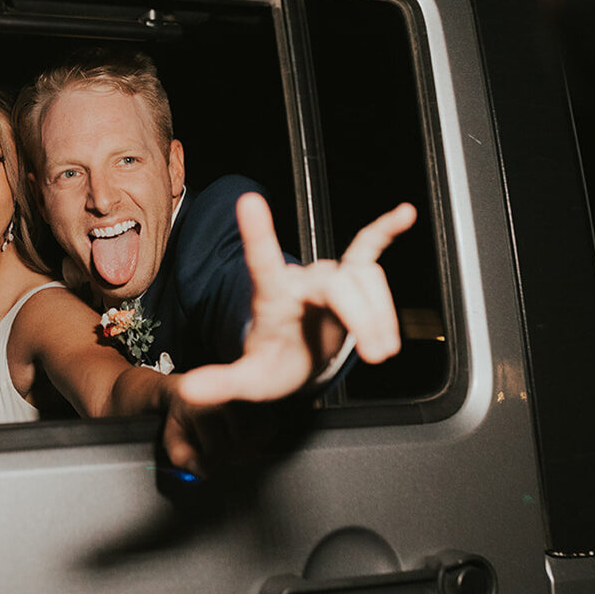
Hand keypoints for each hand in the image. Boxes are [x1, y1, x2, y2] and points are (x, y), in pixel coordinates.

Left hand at [176, 193, 414, 405]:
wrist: (293, 357)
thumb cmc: (272, 365)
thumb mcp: (248, 380)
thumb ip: (223, 383)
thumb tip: (189, 391)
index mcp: (272, 299)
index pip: (262, 265)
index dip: (258, 235)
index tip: (249, 202)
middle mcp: (300, 281)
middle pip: (337, 283)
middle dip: (362, 316)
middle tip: (376, 355)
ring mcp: (326, 278)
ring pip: (364, 277)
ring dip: (381, 312)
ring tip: (381, 350)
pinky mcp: (349, 279)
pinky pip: (368, 248)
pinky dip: (386, 231)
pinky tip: (405, 214)